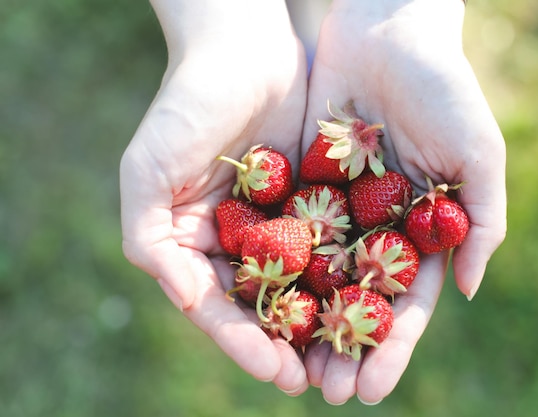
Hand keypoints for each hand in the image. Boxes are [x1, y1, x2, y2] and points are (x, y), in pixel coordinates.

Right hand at [120, 0, 309, 393]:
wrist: (243, 49)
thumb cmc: (187, 105)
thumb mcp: (148, 170)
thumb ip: (150, 239)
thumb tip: (187, 300)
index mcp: (193, 244)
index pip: (217, 306)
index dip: (242, 341)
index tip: (273, 369)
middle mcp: (236, 241)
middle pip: (261, 305)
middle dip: (286, 345)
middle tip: (316, 382)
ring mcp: (278, 224)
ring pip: (302, 285)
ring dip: (322, 323)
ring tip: (348, 359)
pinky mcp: (315, 203)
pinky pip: (334, 246)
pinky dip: (348, 275)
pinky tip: (370, 302)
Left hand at [302, 0, 506, 403]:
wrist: (387, 29)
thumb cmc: (444, 87)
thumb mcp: (478, 154)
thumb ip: (481, 223)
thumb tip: (469, 292)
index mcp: (420, 229)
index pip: (406, 302)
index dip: (391, 347)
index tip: (372, 389)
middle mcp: (376, 226)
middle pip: (356, 300)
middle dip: (343, 347)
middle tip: (325, 391)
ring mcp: (336, 207)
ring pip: (315, 276)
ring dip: (303, 322)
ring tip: (286, 365)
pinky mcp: (299, 182)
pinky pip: (283, 230)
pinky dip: (272, 267)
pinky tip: (257, 303)